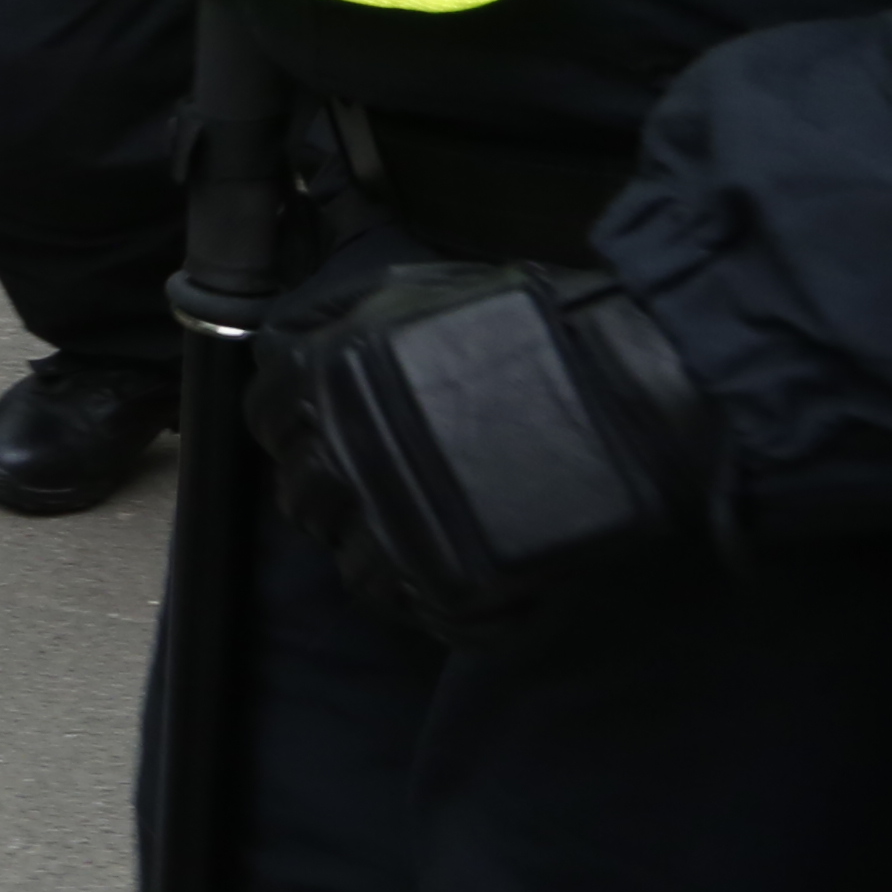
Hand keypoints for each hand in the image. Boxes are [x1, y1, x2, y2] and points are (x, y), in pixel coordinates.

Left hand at [251, 259, 712, 639]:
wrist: (628, 386)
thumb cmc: (529, 324)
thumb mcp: (413, 286)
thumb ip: (337, 312)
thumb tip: (285, 343)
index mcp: (322, 374)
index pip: (263, 417)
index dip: (295, 429)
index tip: (334, 436)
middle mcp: (340, 445)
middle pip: (303, 494)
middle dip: (338, 494)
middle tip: (394, 491)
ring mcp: (388, 517)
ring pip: (347, 562)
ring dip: (384, 553)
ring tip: (436, 536)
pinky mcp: (443, 574)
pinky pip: (405, 605)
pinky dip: (427, 599)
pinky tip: (464, 576)